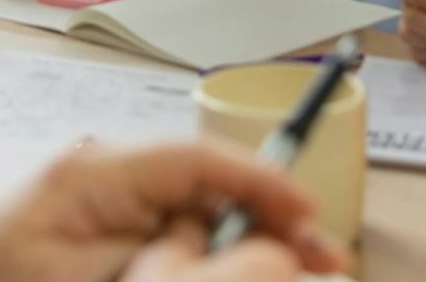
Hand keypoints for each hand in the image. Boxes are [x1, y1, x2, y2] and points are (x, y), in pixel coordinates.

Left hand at [0, 140, 347, 281]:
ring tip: (290, 264)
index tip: (311, 220)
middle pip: (208, 188)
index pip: (198, 159)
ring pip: (194, 215)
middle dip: (266, 221)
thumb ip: (170, 264)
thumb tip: (257, 254)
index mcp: (100, 171)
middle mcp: (107, 172)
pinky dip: (200, 256)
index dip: (263, 182)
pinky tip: (230, 266)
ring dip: (236, 244)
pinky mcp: (100, 229)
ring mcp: (104, 198)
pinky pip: (167, 237)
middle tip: (325, 261)